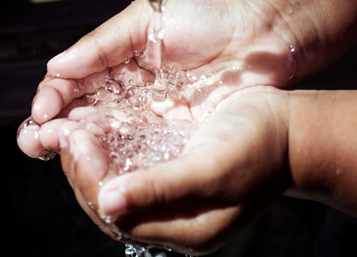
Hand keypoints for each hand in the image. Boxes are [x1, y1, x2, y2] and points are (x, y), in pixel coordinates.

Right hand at [17, 0, 296, 251]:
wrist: (261, 33)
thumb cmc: (207, 15)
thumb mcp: (147, 20)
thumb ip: (102, 45)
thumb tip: (57, 66)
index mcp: (116, 60)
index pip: (73, 83)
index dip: (54, 97)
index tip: (41, 111)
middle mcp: (127, 91)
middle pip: (82, 115)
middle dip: (55, 129)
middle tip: (35, 141)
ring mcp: (148, 116)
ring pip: (105, 137)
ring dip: (80, 148)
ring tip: (58, 155)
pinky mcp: (171, 136)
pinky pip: (137, 151)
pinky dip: (116, 159)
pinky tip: (98, 166)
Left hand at [92, 87, 289, 253]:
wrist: (291, 130)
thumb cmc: (259, 147)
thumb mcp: (211, 169)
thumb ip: (162, 188)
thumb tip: (109, 201)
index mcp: (184, 229)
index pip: (118, 215)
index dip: (89, 180)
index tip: (77, 140)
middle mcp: (173, 218)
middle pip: (111, 202)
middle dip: (83, 168)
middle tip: (65, 131)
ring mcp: (173, 195)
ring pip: (116, 182)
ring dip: (92, 158)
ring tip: (73, 127)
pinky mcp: (173, 172)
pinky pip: (131, 166)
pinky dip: (110, 148)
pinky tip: (98, 126)